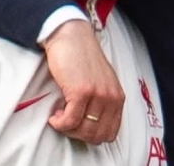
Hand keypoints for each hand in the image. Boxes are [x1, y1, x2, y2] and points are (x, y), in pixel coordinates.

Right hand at [45, 20, 124, 143]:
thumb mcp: (101, 82)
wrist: (71, 37)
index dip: (91, 135)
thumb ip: (102, 102)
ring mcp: (98, 95)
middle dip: (78, 134)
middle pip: (96, 135)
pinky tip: (54, 115)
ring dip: (67, 129)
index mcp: (118, 97)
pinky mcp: (82, 92)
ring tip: (60, 116)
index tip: (78, 126)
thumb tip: (91, 127)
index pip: (110, 133)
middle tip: (66, 123)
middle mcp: (111, 97)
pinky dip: (59, 123)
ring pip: (83, 131)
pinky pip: (70, 121)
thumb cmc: (82, 58)